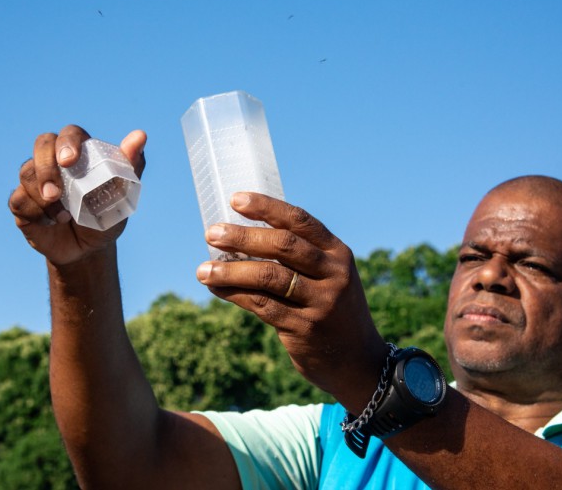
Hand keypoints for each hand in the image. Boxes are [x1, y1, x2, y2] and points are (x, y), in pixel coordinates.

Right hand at [9, 125, 146, 266]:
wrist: (89, 249)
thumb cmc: (106, 215)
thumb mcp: (122, 194)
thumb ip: (130, 165)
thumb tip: (140, 136)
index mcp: (80, 152)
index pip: (69, 133)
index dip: (67, 142)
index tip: (69, 161)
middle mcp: (54, 161)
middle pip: (42, 144)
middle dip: (46, 167)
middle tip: (56, 194)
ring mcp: (35, 180)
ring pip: (27, 173)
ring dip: (44, 198)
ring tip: (64, 216)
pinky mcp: (22, 202)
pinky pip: (18, 199)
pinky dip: (35, 213)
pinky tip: (52, 222)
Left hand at [196, 192, 386, 407]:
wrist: (359, 362)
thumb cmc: (332, 310)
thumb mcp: (329, 277)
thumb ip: (299, 258)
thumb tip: (239, 237)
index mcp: (338, 253)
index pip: (300, 221)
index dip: (266, 208)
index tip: (236, 200)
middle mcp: (334, 274)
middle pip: (283, 246)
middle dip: (243, 237)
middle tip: (211, 234)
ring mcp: (321, 302)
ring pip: (268, 277)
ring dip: (231, 271)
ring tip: (202, 270)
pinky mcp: (305, 329)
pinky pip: (263, 306)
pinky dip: (235, 295)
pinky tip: (217, 289)